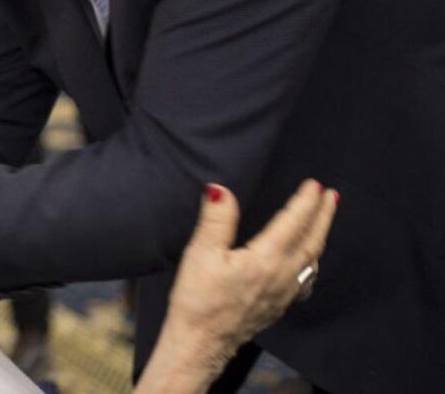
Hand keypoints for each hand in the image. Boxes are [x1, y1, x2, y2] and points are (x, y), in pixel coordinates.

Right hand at [137, 180, 337, 391]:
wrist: (200, 344)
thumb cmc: (198, 300)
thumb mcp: (200, 253)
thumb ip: (216, 220)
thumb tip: (220, 189)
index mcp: (265, 259)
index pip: (293, 223)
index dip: (305, 201)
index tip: (315, 184)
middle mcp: (282, 276)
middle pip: (311, 241)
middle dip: (322, 216)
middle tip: (331, 196)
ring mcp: (283, 294)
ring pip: (312, 261)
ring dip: (320, 237)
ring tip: (323, 222)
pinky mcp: (278, 307)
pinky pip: (305, 280)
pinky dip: (312, 264)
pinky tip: (309, 265)